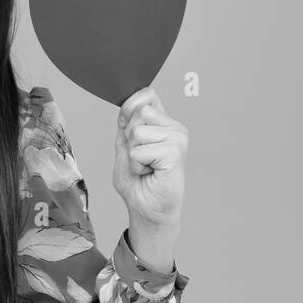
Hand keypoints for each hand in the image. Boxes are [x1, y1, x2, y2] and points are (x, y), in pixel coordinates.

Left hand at [112, 87, 187, 225]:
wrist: (147, 208)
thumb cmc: (138, 181)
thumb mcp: (125, 147)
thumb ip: (127, 125)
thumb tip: (128, 107)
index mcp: (162, 122)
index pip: (147, 94)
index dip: (129, 106)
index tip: (125, 127)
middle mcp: (173, 127)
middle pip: (138, 113)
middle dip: (129, 138)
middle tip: (140, 158)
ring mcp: (177, 138)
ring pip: (137, 133)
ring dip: (133, 154)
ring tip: (145, 166)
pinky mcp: (175, 152)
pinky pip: (139, 151)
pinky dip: (137, 165)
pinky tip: (149, 172)